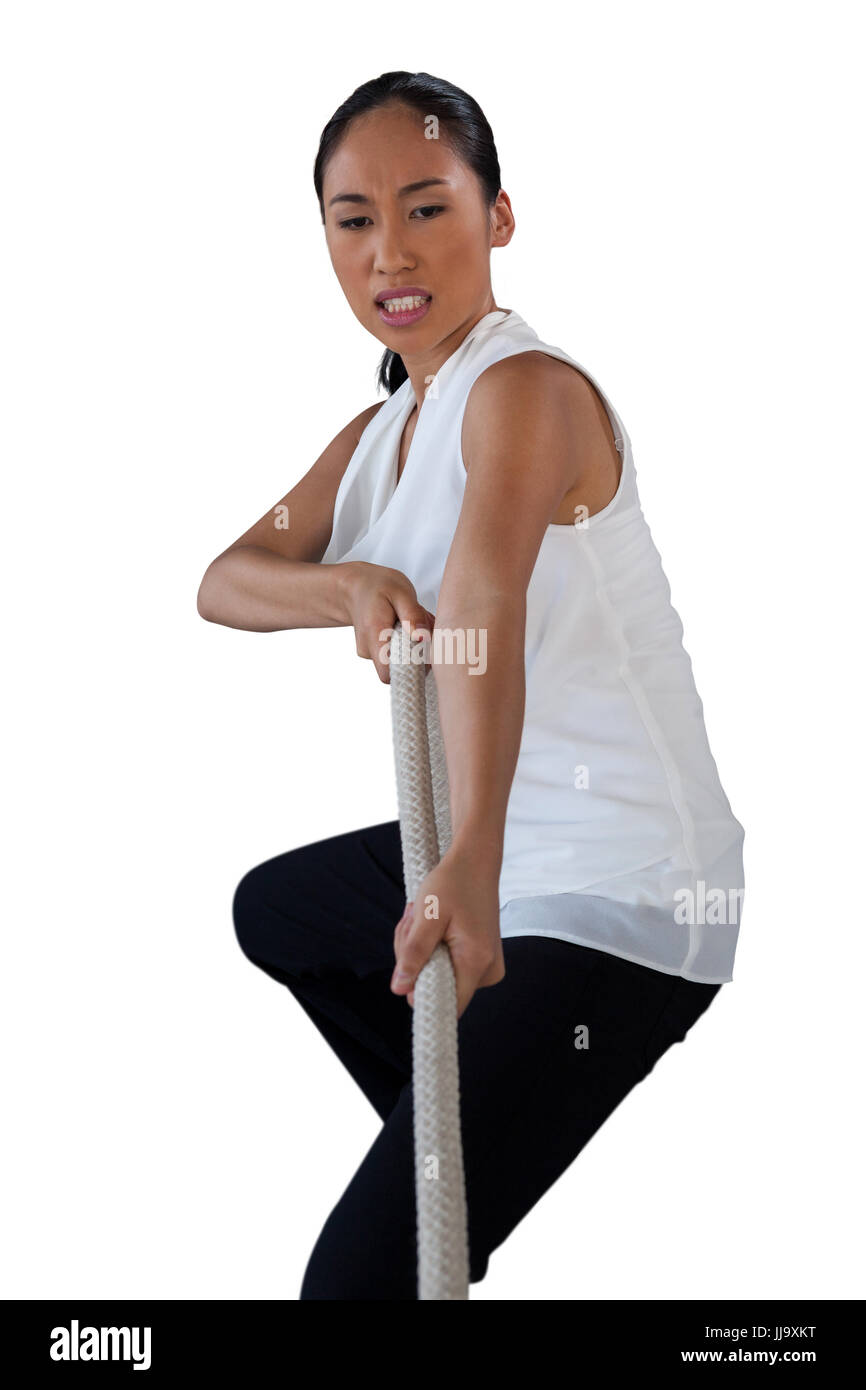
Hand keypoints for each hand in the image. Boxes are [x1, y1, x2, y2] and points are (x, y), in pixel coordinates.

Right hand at [341, 561, 435, 683]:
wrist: (355, 587)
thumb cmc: (377, 586)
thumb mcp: (401, 592)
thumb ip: (413, 615)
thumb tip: (423, 638)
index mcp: (374, 634)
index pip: (389, 673)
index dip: (411, 669)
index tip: (424, 650)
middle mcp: (368, 650)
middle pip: (401, 668)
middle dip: (419, 650)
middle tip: (420, 625)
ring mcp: (370, 653)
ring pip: (403, 660)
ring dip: (415, 644)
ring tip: (410, 620)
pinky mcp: (376, 653)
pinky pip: (399, 654)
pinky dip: (409, 642)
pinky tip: (405, 625)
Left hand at [390, 845, 504, 1017]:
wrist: (476, 862)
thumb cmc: (452, 882)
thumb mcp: (427, 915)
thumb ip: (413, 954)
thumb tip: (400, 990)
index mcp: (476, 962)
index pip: (448, 1005)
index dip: (422, 992)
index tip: (411, 963)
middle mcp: (488, 970)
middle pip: (438, 987)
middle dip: (416, 960)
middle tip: (413, 925)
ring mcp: (487, 966)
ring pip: (440, 975)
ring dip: (421, 950)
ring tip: (423, 919)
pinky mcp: (482, 959)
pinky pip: (448, 966)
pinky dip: (433, 947)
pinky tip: (433, 925)